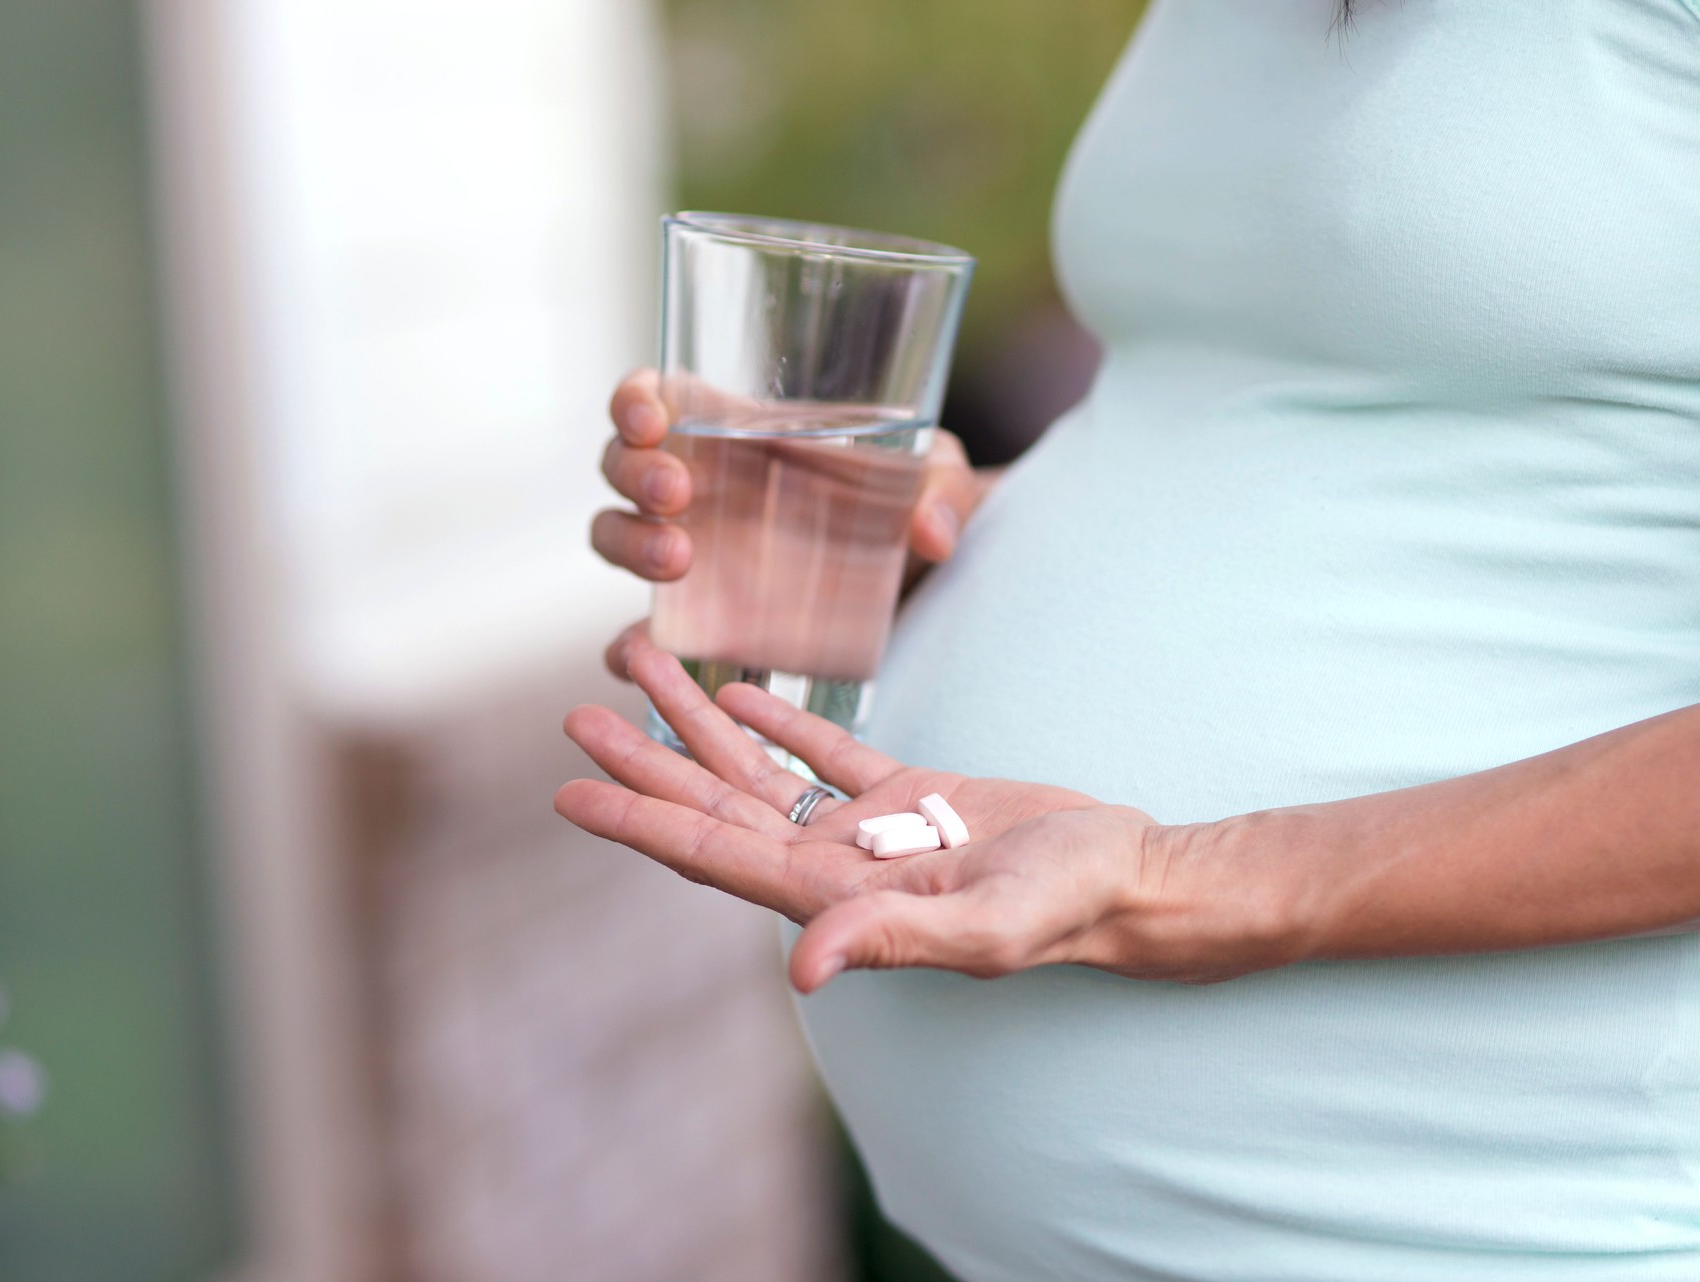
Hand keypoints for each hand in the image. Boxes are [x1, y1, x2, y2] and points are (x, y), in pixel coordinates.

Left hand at [555, 640, 1301, 990]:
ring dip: (699, 726)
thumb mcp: (987, 928)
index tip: (569, 793)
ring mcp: (871, 829)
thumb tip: (798, 970)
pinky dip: (780, 722)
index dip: (640, 824)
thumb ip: (892, 941)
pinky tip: (739, 689)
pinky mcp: (913, 795)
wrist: (1130, 876)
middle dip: (645, 763)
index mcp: (838, 897)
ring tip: (643, 668)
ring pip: (762, 772)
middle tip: (575, 713)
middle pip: (718, 807)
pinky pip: (827, 753)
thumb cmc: (1069, 906)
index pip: (716, 856)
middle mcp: (837, 864)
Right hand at [591, 369, 989, 678]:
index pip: (652, 398)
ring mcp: (689, 552)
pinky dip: (628, 642)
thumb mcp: (937, 478)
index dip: (633, 402)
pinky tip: (641, 652)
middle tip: (679, 494)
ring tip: (679, 560)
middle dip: (635, 473)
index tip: (653, 419)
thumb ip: (943, 491)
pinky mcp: (698, 620)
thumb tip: (930, 533)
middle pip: (621, 464)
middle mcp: (697, 486)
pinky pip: (639, 630)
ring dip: (629, 543)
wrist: (918, 582)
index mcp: (733, 429)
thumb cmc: (911, 501)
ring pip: (615, 534)